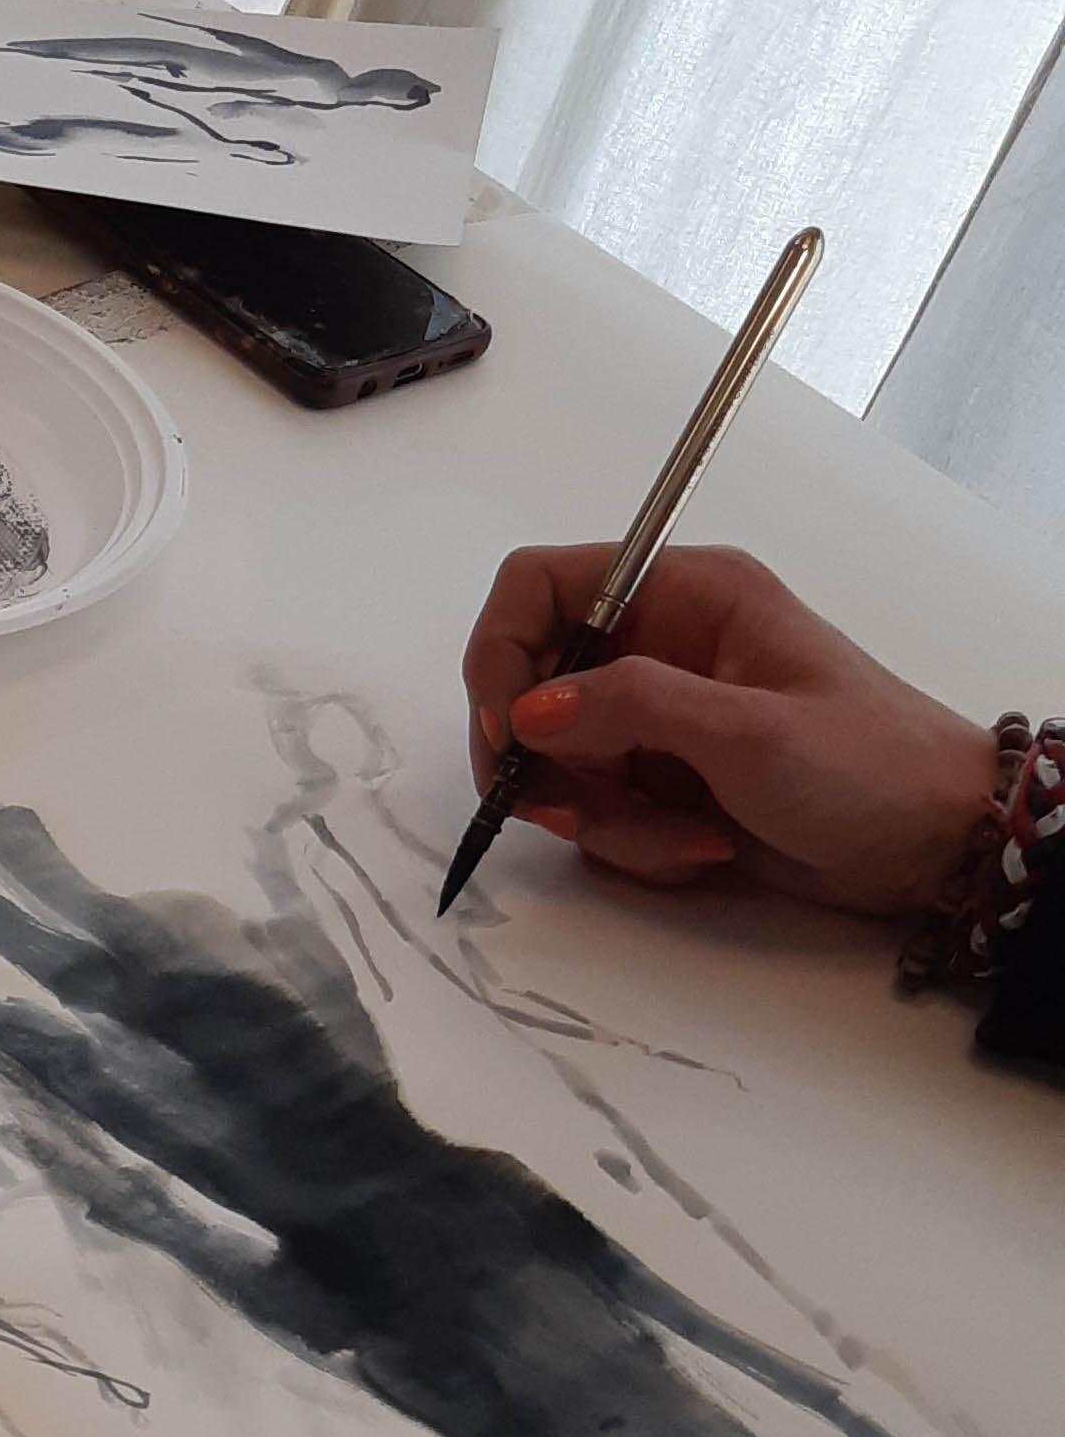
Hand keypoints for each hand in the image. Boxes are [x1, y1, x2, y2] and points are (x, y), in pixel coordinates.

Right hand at [462, 542, 1002, 916]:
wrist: (935, 846)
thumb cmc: (867, 766)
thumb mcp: (748, 731)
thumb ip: (631, 708)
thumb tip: (527, 713)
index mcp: (685, 595)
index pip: (541, 587)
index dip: (501, 652)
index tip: (505, 731)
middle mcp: (659, 648)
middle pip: (531, 688)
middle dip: (549, 763)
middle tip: (578, 812)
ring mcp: (657, 721)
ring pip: (559, 765)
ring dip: (604, 817)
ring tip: (688, 837)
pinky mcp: (662, 784)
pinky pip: (597, 814)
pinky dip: (635, 844)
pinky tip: (705, 848)